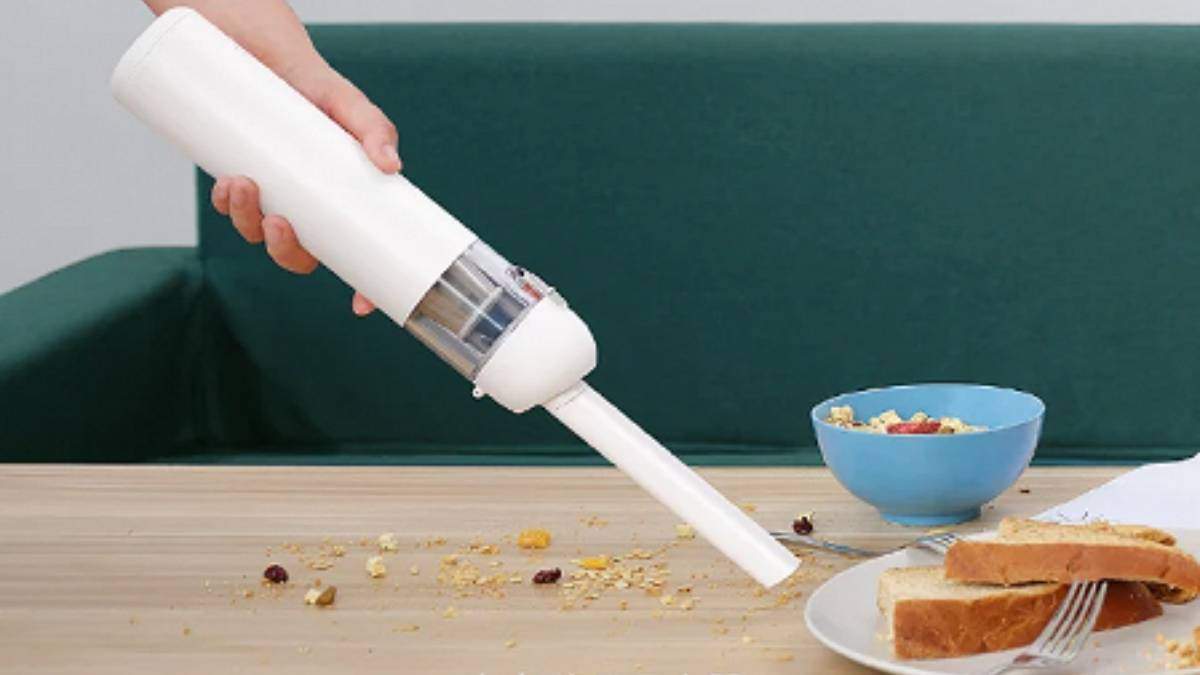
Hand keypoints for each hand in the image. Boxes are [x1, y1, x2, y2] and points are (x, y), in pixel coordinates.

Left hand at [210, 61, 397, 315]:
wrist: (266, 57)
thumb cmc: (317, 88)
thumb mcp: (350, 106)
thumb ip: (376, 130)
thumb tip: (392, 165)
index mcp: (343, 204)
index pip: (358, 258)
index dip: (362, 289)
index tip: (361, 307)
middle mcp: (309, 209)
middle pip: (300, 256)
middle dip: (285, 251)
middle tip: (280, 224)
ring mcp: (274, 198)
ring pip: (261, 235)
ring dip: (248, 223)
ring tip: (243, 186)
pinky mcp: (243, 182)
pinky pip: (232, 209)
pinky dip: (228, 203)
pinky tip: (228, 184)